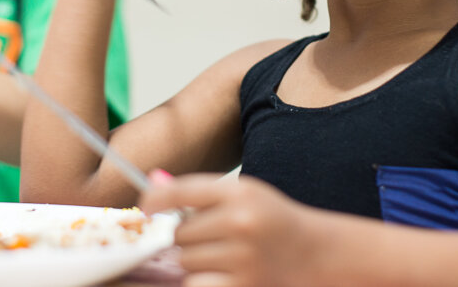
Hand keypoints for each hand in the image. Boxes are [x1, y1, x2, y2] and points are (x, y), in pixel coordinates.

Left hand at [140, 173, 324, 286]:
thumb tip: (152, 182)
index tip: (144, 207)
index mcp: (240, 192)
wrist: (313, 253)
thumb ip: (197, 190)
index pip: (182, 191)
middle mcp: (241, 223)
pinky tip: (223, 273)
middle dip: (188, 237)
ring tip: (221, 254)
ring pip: (185, 261)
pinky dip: (202, 281)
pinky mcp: (244, 286)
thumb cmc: (271, 219)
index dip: (155, 199)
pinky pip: (195, 285)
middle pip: (180, 233)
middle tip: (211, 236)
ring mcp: (243, 258)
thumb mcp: (243, 193)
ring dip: (195, 261)